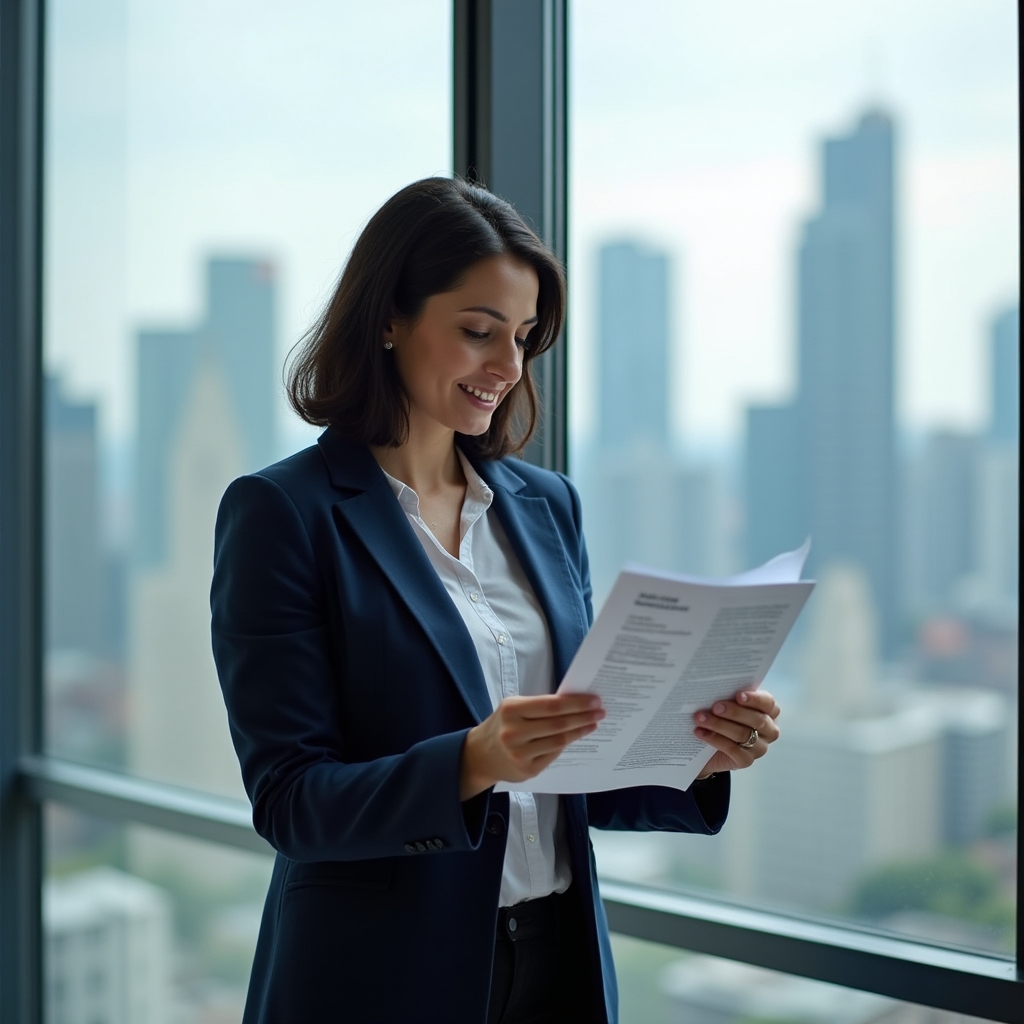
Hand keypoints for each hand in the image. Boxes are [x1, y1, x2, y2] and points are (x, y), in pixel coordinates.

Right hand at [460, 694, 604, 799]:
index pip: (550, 706)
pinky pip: (553, 755)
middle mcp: (514, 733)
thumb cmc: (502, 725)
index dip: (575, 703)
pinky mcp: (527, 770)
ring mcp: (520, 754)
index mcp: (511, 710)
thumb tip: (573, 702)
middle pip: (558, 724)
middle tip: (600, 711)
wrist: (480, 755)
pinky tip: (576, 736)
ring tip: (593, 724)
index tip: (593, 700)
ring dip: (579, 731)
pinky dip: (566, 744)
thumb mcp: (513, 707)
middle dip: (583, 717)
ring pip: (558, 741)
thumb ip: (538, 706)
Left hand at [693, 689, 779, 779]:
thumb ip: (728, 696)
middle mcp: (769, 730)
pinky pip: (732, 749)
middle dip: (734, 712)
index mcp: (769, 712)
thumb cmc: (723, 718)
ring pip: (742, 734)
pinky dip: (714, 739)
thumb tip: (714, 687)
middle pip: (756, 720)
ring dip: (719, 725)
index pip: (768, 703)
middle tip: (715, 707)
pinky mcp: (746, 760)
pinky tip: (700, 732)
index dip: (755, 699)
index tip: (738, 695)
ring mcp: (760, 748)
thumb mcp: (728, 705)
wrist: (709, 748)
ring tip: (700, 718)